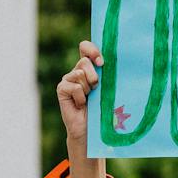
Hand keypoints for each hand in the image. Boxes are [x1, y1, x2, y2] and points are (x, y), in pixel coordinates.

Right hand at [56, 40, 108, 177]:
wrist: (91, 130)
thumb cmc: (104, 109)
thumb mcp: (108, 89)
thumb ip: (108, 74)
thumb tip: (115, 61)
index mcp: (89, 67)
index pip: (86, 47)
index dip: (92, 50)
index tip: (102, 62)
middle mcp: (77, 71)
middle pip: (84, 61)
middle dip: (94, 74)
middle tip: (97, 88)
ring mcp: (68, 79)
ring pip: (79, 73)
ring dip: (89, 88)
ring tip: (89, 99)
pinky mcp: (62, 89)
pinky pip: (74, 86)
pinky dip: (81, 97)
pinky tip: (81, 105)